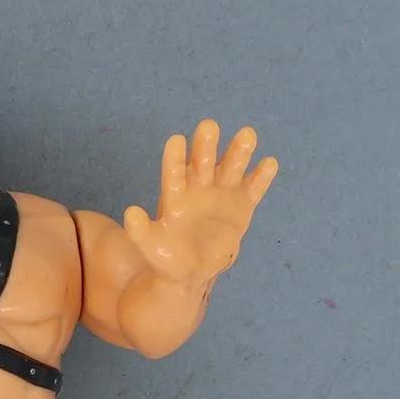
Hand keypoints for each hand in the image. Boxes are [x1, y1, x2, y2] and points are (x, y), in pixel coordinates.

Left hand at [122, 120, 278, 285]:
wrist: (192, 272)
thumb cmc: (167, 258)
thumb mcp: (151, 247)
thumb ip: (141, 232)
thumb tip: (130, 214)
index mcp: (175, 195)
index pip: (174, 172)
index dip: (175, 158)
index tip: (176, 140)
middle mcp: (198, 188)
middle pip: (203, 163)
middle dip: (205, 145)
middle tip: (208, 126)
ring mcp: (221, 194)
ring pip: (231, 168)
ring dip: (238, 152)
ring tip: (246, 134)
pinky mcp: (241, 205)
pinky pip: (253, 188)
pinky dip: (261, 177)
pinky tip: (269, 163)